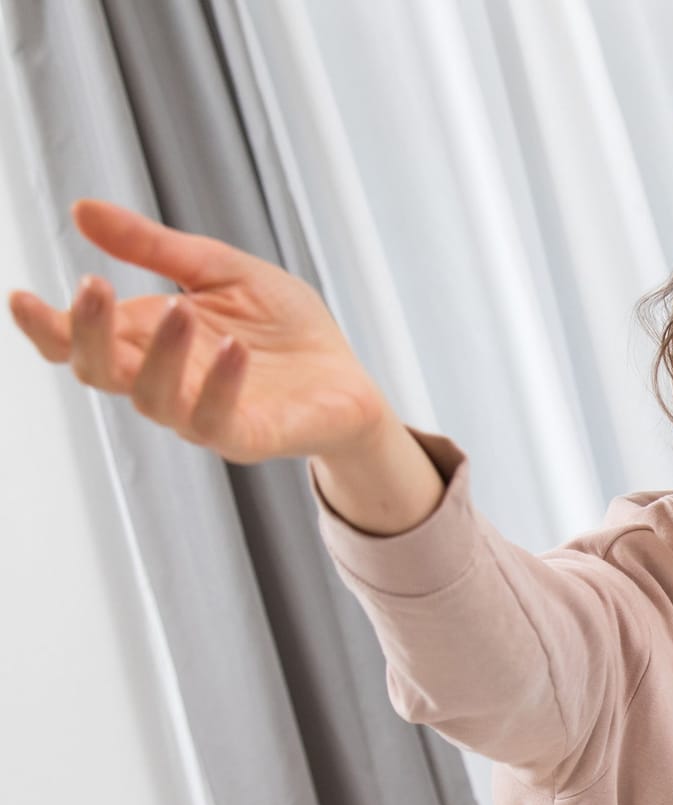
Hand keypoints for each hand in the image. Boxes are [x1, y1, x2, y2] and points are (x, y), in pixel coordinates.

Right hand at [7, 199, 396, 463]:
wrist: (350, 377)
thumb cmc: (284, 327)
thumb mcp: (219, 269)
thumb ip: (154, 247)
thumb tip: (81, 210)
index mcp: (147, 340)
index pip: (77, 342)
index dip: (46, 326)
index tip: (21, 295)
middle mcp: (164, 380)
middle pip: (99, 371)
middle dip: (87, 332)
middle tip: (93, 285)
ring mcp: (202, 413)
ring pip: (152, 398)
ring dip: (161, 354)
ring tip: (181, 310)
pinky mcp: (247, 437)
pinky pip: (217, 421)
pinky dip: (221, 385)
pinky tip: (233, 348)